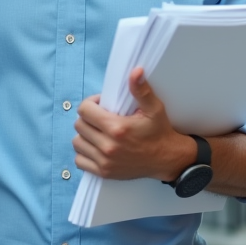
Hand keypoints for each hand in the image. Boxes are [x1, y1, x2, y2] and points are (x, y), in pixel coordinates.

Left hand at [73, 68, 194, 181]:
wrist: (167, 159)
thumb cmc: (160, 133)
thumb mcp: (154, 109)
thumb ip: (141, 90)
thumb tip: (135, 72)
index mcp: (117, 128)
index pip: (84, 110)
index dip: (91, 104)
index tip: (101, 105)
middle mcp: (108, 146)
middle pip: (79, 125)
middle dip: (88, 118)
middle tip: (101, 118)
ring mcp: (105, 161)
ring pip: (77, 142)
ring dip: (85, 135)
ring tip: (98, 132)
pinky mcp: (104, 172)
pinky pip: (79, 161)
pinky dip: (84, 153)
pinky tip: (96, 147)